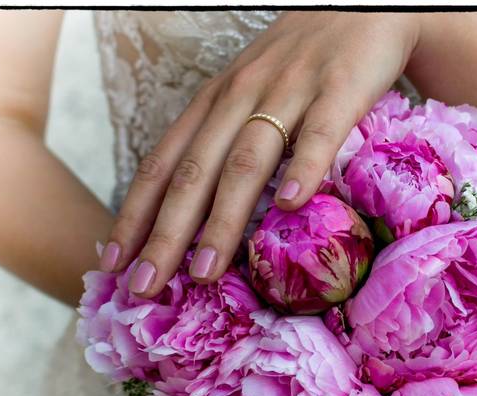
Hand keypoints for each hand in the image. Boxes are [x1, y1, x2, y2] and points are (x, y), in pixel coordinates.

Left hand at [98, 11, 421, 296]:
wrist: (362, 4)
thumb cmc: (303, 58)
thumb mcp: (250, 90)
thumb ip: (226, 138)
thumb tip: (200, 210)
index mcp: (215, 101)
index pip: (163, 162)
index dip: (136, 213)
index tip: (114, 262)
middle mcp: (241, 96)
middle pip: (195, 172)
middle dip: (166, 234)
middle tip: (147, 287)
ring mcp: (290, 91)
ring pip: (247, 162)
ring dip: (223, 220)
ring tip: (207, 271)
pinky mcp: (340, 88)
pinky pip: (321, 133)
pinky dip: (304, 169)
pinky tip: (292, 208)